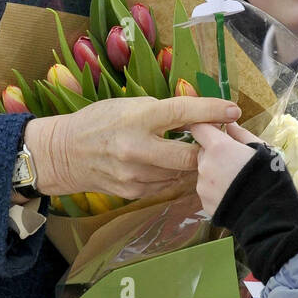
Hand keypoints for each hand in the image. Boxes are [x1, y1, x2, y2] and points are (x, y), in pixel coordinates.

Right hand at [25, 96, 240, 198]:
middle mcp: (137, 148)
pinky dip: (172, 175)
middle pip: (190, 155)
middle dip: (206, 148)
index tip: (233, 109)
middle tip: (213, 139)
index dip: (212, 111)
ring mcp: (135, 175)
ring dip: (189, 163)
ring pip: (180, 173)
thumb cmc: (98, 121)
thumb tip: (195, 115)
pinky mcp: (132, 192)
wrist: (64, 153)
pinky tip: (167, 165)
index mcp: (138, 118)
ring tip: (189, 151)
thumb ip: (161, 111)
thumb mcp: (128, 104)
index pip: (183, 113)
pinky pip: (165, 185)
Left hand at [190, 121, 264, 218]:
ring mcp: (203, 186)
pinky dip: (217, 189)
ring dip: (216, 171)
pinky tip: (234, 193)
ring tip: (237, 181)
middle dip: (214, 152)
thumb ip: (240, 134)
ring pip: (205, 171)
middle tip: (236, 160)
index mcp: (218, 147)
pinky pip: (208, 190)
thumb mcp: (260, 148)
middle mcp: (205, 165)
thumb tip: (229, 124)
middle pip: (202, 151)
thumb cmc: (269, 176)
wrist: (268, 214)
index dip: (207, 127)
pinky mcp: (204, 203)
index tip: (218, 130)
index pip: (199, 128)